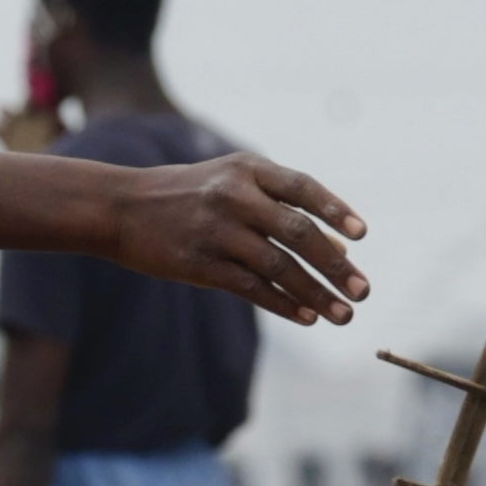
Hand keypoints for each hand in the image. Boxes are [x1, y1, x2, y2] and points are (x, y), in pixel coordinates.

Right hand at [118, 150, 368, 325]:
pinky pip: (252, 287)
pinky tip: (308, 317)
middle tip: (364, 291)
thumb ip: (284, 209)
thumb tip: (340, 248)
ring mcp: (215, 231)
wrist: (121, 208)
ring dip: (316, 294)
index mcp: (247, 169)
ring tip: (344, 314)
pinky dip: (284, 303)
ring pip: (278, 266)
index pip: (302, 187)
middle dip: (334, 266)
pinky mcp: (199, 264)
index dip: (334, 211)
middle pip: (297, 232)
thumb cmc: (190, 194)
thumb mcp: (234, 185)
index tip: (361, 235)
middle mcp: (233, 196)